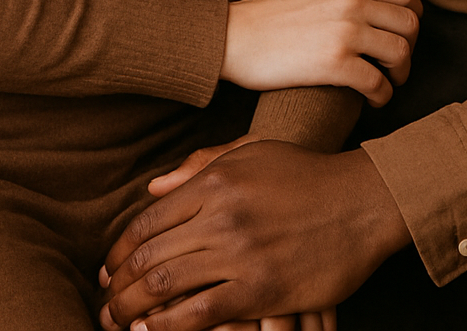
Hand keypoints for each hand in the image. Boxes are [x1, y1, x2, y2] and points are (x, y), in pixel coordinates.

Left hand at [100, 142, 410, 329]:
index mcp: (215, 180)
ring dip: (132, 309)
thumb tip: (153, 187)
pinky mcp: (259, 289)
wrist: (361, 201)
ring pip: (167, 286)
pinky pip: (200, 314)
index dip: (121, 248)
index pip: (149, 219)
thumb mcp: (251, 153)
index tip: (109, 267)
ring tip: (118, 321)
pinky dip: (168, 326)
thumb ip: (201, 166)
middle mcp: (220, 215)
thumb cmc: (306, 174)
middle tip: (105, 303)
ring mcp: (240, 253)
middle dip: (119, 284)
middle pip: (151, 255)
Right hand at [220, 0, 420, 105]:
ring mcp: (344, 31)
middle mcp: (351, 0)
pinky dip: (382, 96)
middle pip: (410, 22)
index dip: (413, 14)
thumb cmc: (265, 9)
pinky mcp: (334, 64)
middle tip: (396, 62)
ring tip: (387, 82)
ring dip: (400, 74)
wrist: (232, 38)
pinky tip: (372, 100)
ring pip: (400, 52)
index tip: (404, 32)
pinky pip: (377, 83)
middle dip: (411, 46)